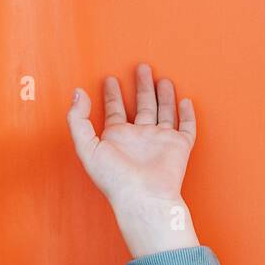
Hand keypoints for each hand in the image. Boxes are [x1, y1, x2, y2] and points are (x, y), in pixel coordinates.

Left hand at [66, 62, 195, 213]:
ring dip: (164, 96)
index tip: (109, 79)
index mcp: (118, 138)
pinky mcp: (179, 146)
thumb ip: (78, 119)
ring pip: (164, 112)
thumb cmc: (114, 178)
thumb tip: (77, 93)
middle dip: (141, 86)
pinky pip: (186, 128)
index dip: (111, 94)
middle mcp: (139, 137)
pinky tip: (185, 101)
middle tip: (141, 67)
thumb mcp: (86, 147)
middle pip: (141, 106)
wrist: (144, 196)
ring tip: (162, 79)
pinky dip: (187, 114)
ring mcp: (160, 141)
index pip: (114, 111)